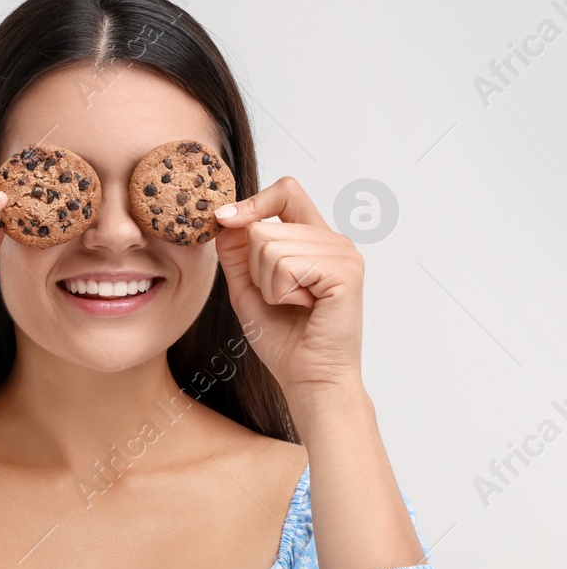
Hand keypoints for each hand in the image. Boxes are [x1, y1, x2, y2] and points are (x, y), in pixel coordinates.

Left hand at [211, 176, 364, 396]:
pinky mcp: (345, 272)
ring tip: (293, 303)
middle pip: (263, 227)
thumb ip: (237, 253)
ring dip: (268, 284)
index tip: (223, 218)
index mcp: (314, 239)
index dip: (252, 201)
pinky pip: (286, 266)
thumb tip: (225, 217)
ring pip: (270, 245)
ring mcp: (343, 253)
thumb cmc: (283, 338)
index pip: (286, 192)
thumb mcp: (248, 288)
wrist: (308, 377)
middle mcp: (333, 240)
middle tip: (281, 297)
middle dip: (254, 269)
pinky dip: (282, 292)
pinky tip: (305, 307)